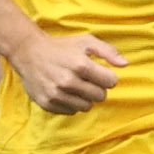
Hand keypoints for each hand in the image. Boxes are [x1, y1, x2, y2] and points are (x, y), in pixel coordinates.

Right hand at [10, 31, 124, 113]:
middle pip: (100, 96)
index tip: (100, 73)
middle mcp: (68, 81)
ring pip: (87, 107)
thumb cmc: (62, 47)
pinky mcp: (47, 103)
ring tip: (76, 86)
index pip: (111, 82)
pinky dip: (71, 103)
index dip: (108, 77)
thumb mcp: (86, 42)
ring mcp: (56, 94)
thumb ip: (108, 52)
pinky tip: (65, 92)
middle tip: (87, 80)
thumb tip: (125, 65)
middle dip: (98, 88)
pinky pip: (71, 111)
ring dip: (85, 98)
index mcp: (81, 65)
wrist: (28, 53)